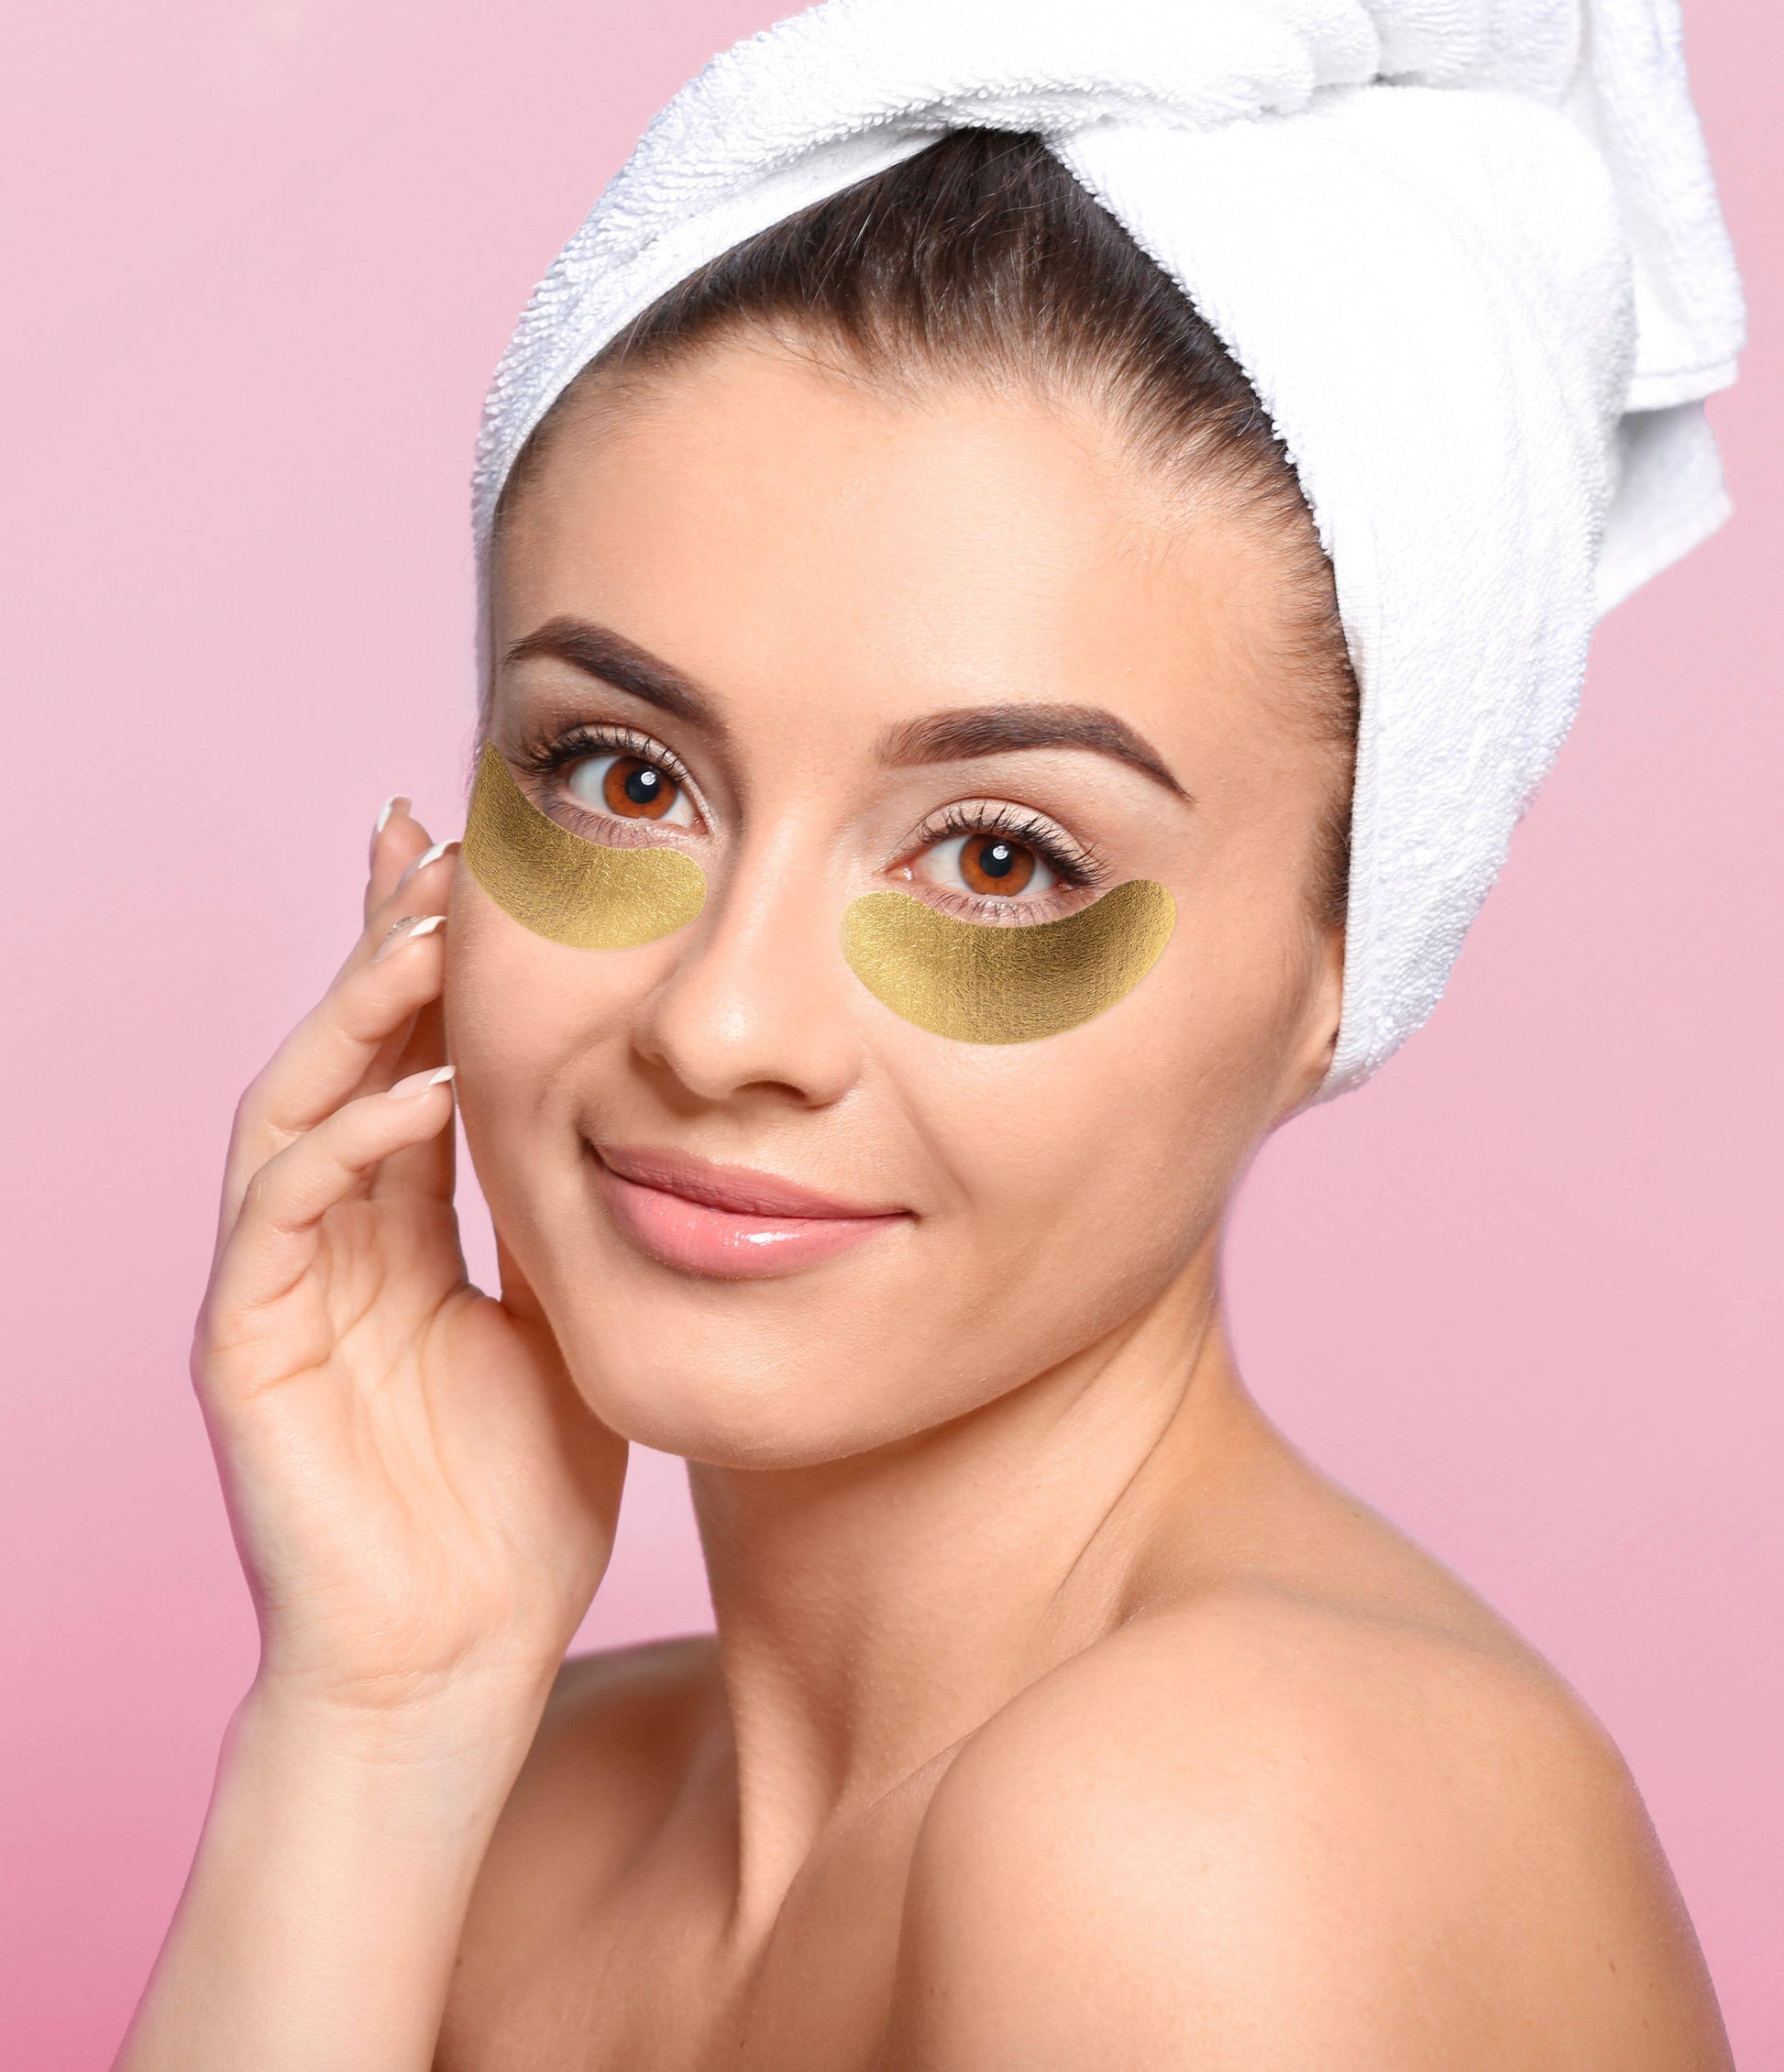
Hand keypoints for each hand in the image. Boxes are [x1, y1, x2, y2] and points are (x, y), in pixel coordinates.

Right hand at [195, 799, 624, 1729]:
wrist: (455, 1665)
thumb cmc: (517, 1508)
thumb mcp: (567, 1326)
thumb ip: (564, 1222)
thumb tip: (626, 1110)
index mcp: (401, 1232)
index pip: (406, 1063)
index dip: (428, 965)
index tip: (474, 861)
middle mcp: (329, 1241)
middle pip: (341, 1057)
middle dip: (381, 949)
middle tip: (433, 844)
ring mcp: (277, 1291)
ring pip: (295, 1111)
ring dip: (356, 1016)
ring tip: (424, 929)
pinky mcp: (245, 1354)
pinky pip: (280, 1225)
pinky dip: (343, 1152)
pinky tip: (413, 1099)